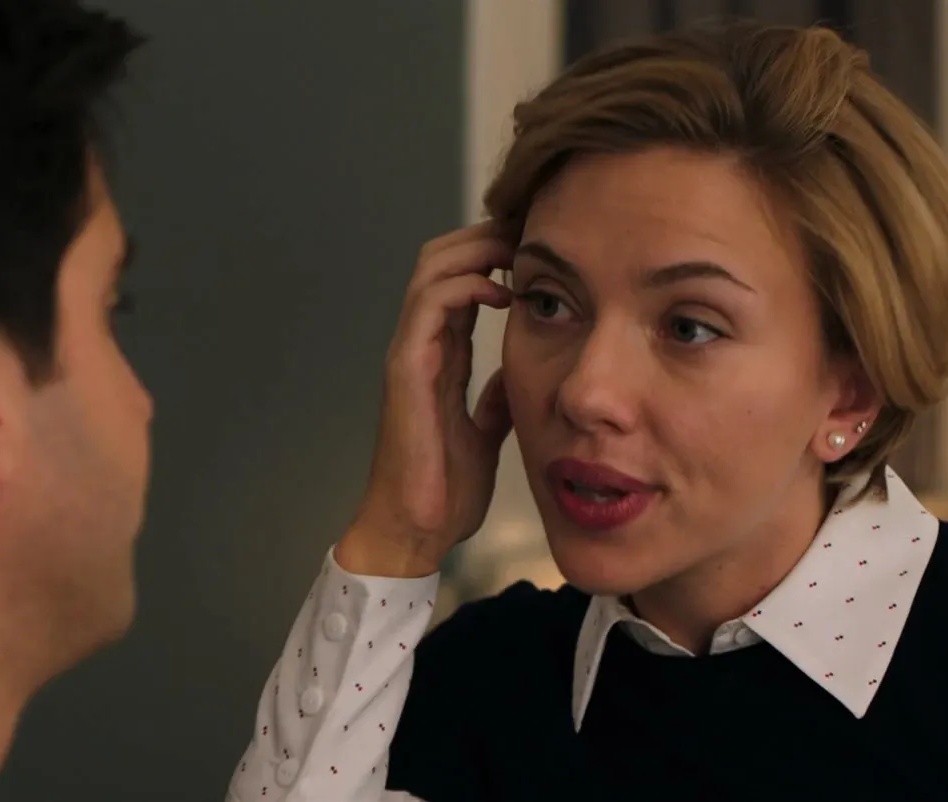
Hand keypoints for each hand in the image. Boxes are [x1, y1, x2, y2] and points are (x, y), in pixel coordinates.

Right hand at [337, 223, 515, 577]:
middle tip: (533, 231)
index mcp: (440, 357)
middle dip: (486, 234)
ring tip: (518, 246)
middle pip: (442, 258)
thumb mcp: (488, 431)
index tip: (541, 246)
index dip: (495, 253)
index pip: (461, 279)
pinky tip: (501, 290)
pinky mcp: (406, 370)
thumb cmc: (445, 490)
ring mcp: (409, 353)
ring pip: (432, 268)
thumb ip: (499, 396)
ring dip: (476, 247)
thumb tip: (525, 370)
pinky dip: (464, 284)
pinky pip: (428, 305)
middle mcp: (421, 345)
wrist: (417, 531)